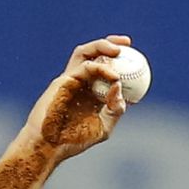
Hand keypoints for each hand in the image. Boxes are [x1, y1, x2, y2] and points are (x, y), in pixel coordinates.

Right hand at [22, 35, 131, 159]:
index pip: (105, 69)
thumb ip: (115, 109)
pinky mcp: (63, 81)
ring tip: (119, 50)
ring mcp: (71, 79)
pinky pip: (84, 67)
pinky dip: (101, 68)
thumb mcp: (104, 127)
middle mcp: (81, 82)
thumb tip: (121, 87)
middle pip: (94, 54)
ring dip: (102, 46)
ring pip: (85, 53)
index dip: (120, 61)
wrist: (50, 146)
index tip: (139, 61)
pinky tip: (114, 76)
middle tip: (128, 43)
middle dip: (110, 44)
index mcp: (91, 91)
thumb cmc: (75, 140)